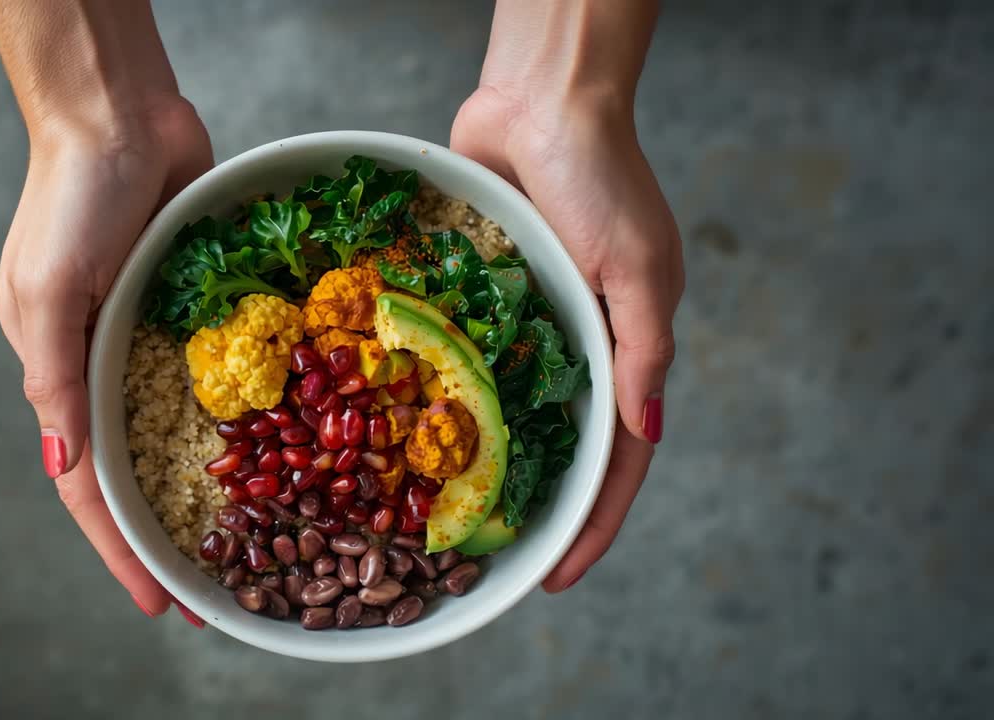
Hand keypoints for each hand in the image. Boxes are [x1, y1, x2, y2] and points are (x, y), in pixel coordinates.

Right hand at [0, 97, 212, 617]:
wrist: (120, 116)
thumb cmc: (72, 199)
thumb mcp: (48, 292)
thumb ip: (55, 378)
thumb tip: (62, 464)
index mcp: (61, 375)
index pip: (90, 488)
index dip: (123, 551)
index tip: (159, 604)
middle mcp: (108, 369)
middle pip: (141, 475)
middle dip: (172, 538)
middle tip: (218, 591)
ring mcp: (155, 344)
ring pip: (185, 437)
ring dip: (214, 490)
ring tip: (256, 538)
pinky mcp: (197, 315)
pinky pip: (224, 380)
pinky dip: (246, 420)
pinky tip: (282, 450)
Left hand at [451, 84, 682, 590]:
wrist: (541, 99)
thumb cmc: (601, 177)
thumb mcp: (639, 267)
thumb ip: (642, 349)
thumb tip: (648, 431)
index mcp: (625, 345)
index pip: (617, 458)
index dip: (591, 521)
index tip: (557, 573)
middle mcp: (574, 343)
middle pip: (555, 446)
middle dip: (530, 505)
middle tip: (487, 560)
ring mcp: (523, 322)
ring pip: (503, 410)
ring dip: (479, 460)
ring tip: (437, 513)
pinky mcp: (478, 293)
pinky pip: (459, 356)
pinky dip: (439, 393)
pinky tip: (401, 430)